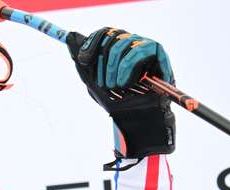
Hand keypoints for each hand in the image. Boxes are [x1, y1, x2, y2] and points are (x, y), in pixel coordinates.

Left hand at [67, 27, 175, 159]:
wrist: (141, 116)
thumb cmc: (119, 102)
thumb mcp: (97, 85)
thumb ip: (86, 69)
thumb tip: (72, 46)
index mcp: (115, 48)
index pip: (103, 33)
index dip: (91, 43)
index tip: (82, 60)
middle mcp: (129, 43)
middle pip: (112, 37)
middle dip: (103, 62)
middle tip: (105, 83)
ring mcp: (143, 45)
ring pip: (123, 44)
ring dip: (115, 67)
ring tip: (116, 85)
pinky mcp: (157, 50)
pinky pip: (139, 51)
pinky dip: (129, 68)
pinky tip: (127, 82)